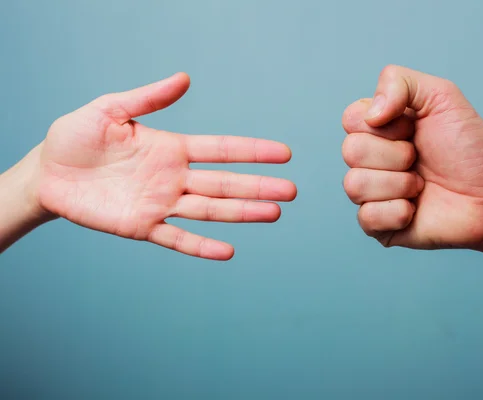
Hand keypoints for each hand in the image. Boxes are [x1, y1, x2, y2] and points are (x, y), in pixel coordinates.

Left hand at [33, 73, 295, 259]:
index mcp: (171, 148)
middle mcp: (173, 177)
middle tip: (292, 190)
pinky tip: (228, 252)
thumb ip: (149, 98)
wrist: (47, 173)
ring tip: (274, 214)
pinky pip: (176, 239)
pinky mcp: (141, 227)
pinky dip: (201, 247)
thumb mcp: (110, 109)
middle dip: (259, 186)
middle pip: (225, 183)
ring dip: (242, 213)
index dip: (252, 151)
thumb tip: (185, 78)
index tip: (284, 153)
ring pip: (210, 210)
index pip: (221, 149)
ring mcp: (160, 204)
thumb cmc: (75, 137)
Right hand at [342, 65, 482, 249]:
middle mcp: (369, 160)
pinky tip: (416, 210)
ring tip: (421, 186)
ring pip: (354, 186)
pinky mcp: (378, 226)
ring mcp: (371, 194)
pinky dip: (397, 212)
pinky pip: (366, 217)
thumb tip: (370, 114)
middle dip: (395, 155)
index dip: (385, 124)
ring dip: (399, 184)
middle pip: (351, 151)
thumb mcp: (441, 96)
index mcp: (377, 129)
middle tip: (420, 159)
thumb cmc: (470, 147)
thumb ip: (399, 82)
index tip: (413, 129)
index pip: (350, 119)